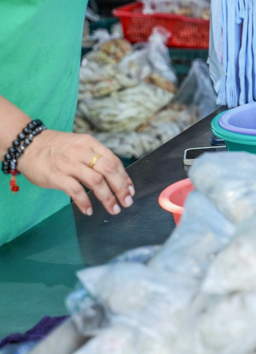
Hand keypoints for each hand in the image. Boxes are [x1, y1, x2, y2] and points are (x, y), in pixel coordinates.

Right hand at [17, 131, 134, 216]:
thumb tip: (115, 179)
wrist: (27, 144)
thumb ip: (95, 160)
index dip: (125, 177)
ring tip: (113, 209)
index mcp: (90, 144)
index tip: (130, 190)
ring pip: (96, 181)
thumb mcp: (79, 147)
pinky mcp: (56, 175)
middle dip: (121, 188)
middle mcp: (82, 151)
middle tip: (126, 202)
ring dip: (107, 197)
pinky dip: (85, 202)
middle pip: (109, 170)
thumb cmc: (56, 149)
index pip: (114, 161)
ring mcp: (69, 163)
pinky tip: (89, 210)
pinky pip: (75, 190)